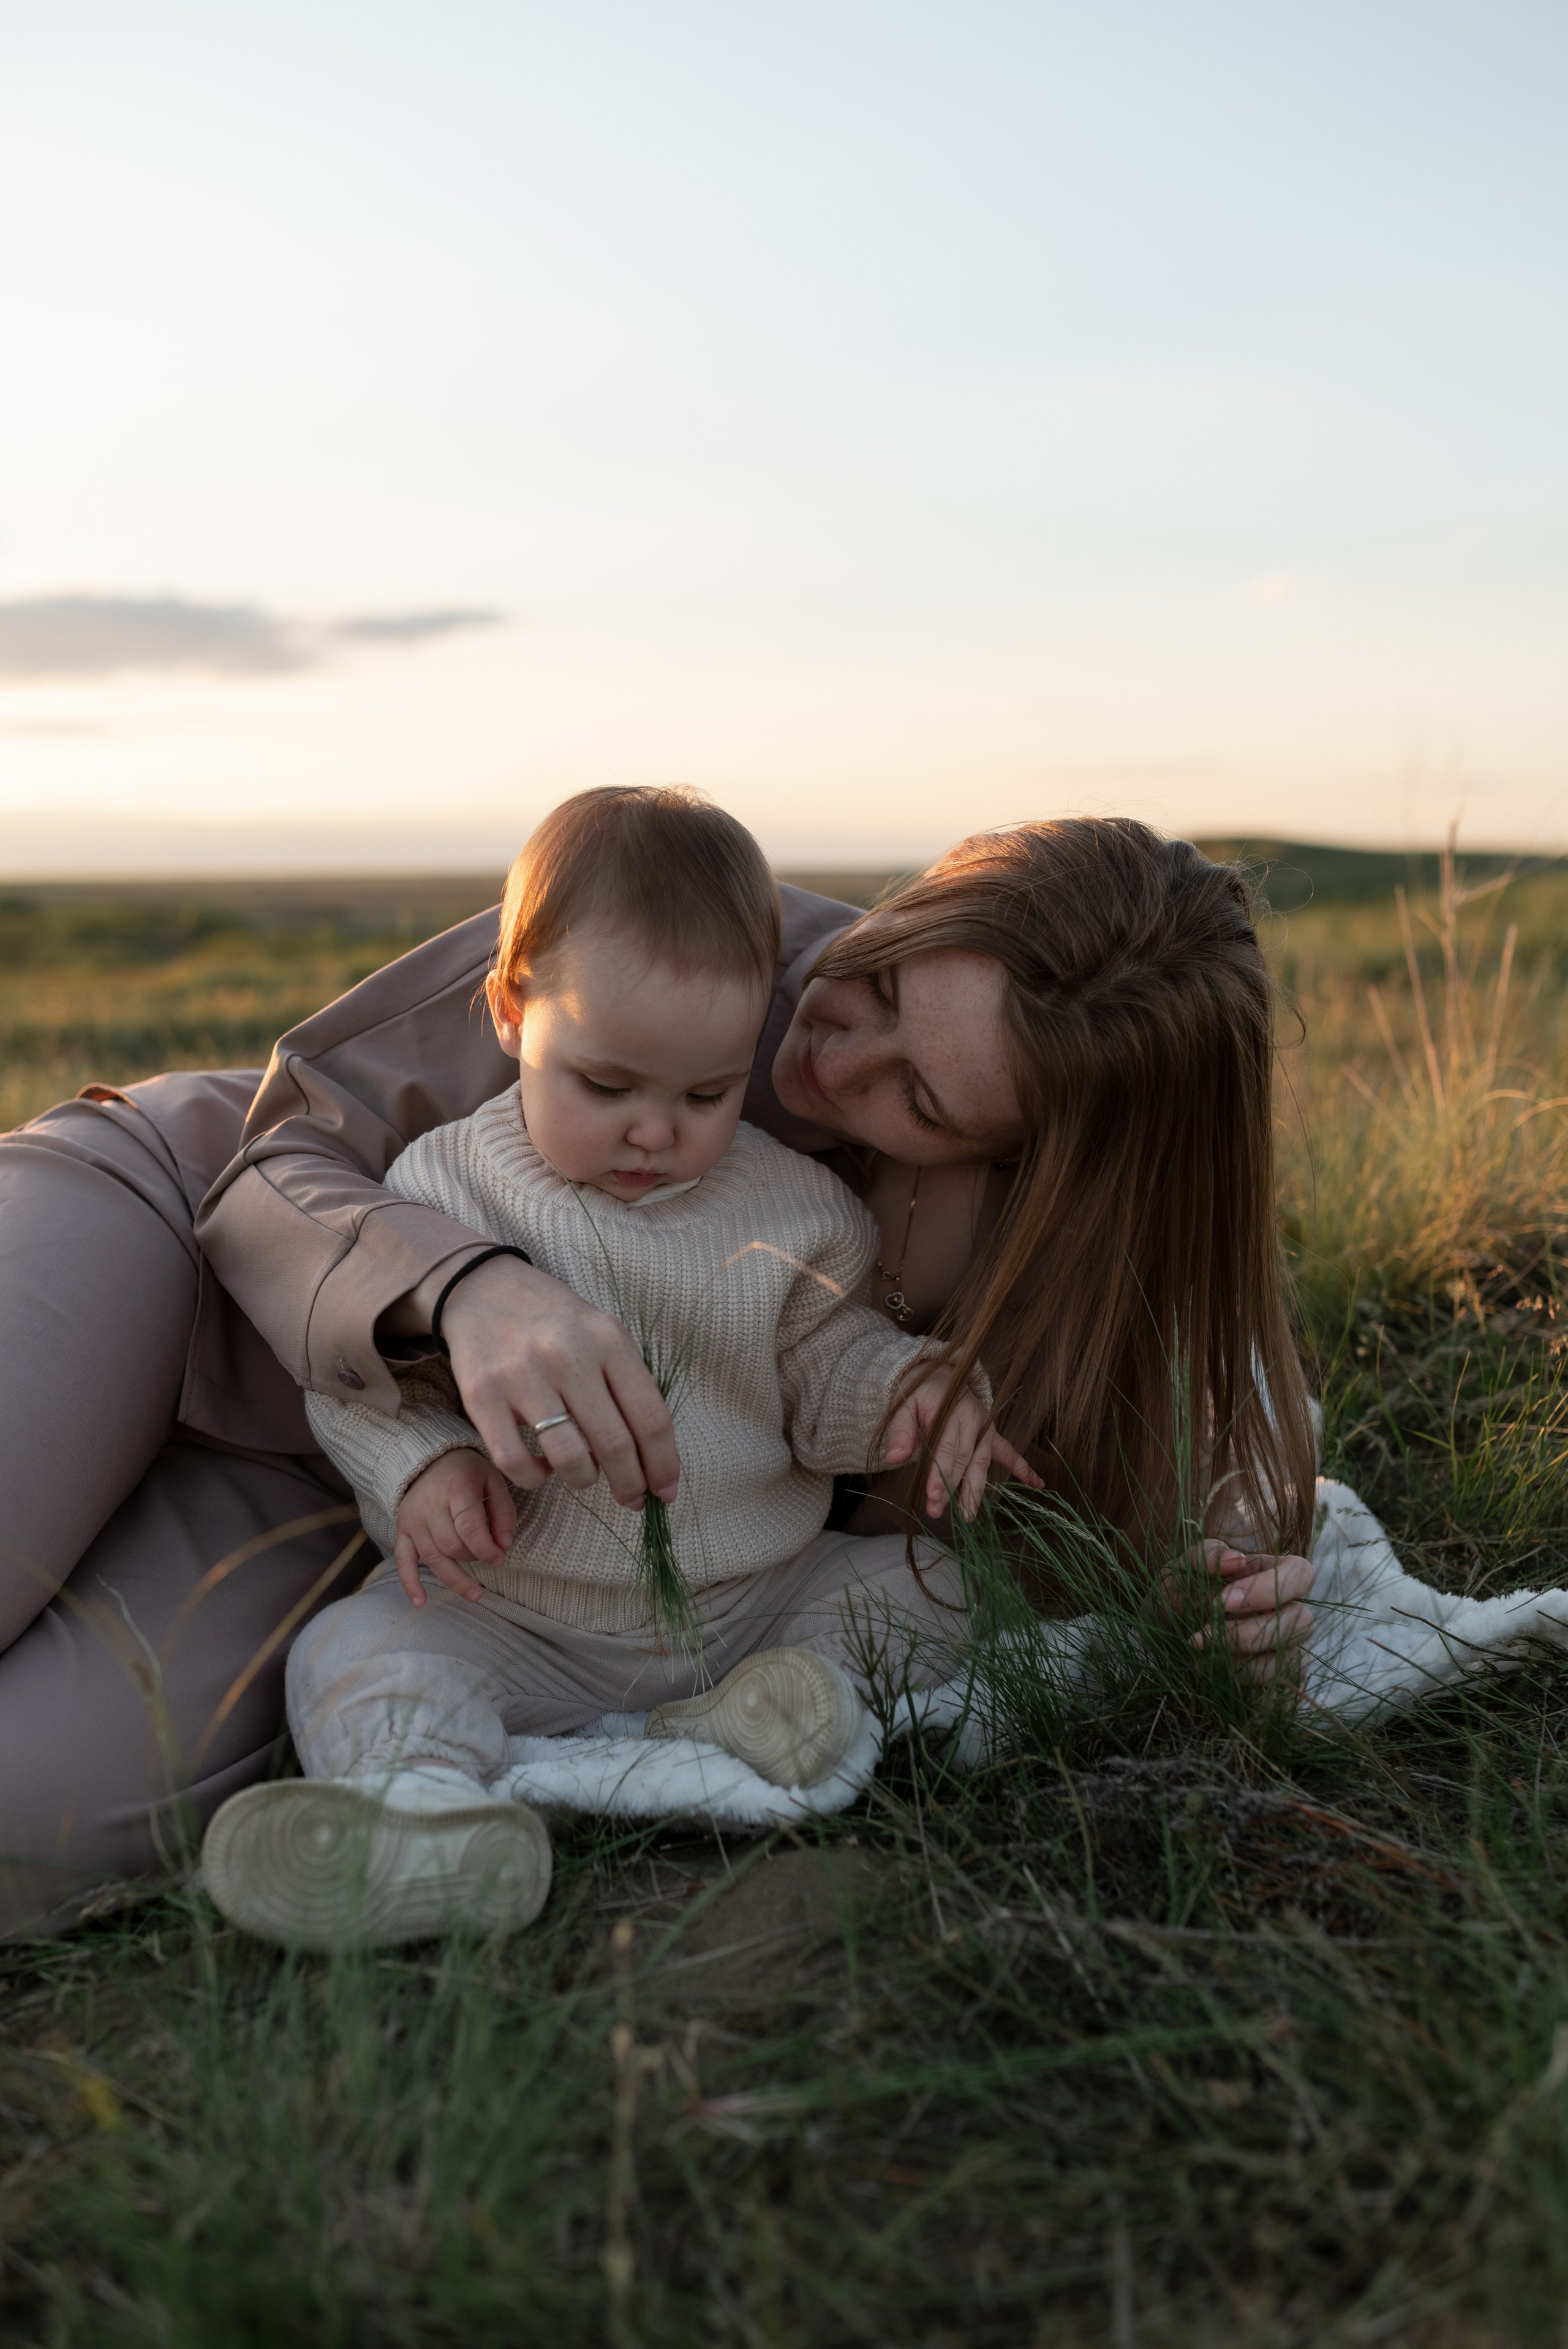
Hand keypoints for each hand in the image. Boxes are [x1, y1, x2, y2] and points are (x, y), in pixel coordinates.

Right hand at [394, 1448, 518, 1605]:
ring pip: (432, 1557)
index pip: (468, 1526)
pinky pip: (403, 1561)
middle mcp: (429, 1505)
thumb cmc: (468, 1472)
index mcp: (455, 1488)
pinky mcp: (402, 1531)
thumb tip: (504, 1547)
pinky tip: (420, 1602)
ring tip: (475, 1595)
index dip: (486, 1548)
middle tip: (490, 1560)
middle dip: (474, 1558)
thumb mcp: (493, 1480)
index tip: (500, 1559)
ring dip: (454, 1579)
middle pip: (451, 1545)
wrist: (429, 1460)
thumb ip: (504, 1513)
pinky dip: (410, 1583)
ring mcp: (412, 1520)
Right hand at [432, 1254, 678, 1508]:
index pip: (651, 1417)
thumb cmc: (555, 1322)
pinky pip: (516, 1462)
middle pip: (614, 1444)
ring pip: (570, 1459)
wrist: (484, 1289)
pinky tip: (543, 1466)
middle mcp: (568, 1355)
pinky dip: (536, 1477)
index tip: (665, 1491)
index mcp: (608, 1339)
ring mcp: (522, 1376)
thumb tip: (654, 1458)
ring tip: (585, 1475)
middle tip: (632, 1498)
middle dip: (631, 1484)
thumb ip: (628, 1385)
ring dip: (585, 1481)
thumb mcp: (602, 1334)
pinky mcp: (482, 1396)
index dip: (663, 1464)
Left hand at [883, 1371, 1043, 1519]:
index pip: (946, 1449)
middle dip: (953, 1488)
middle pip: (965, 1461)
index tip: (933, 1497)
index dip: (939, 1474)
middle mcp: (975, 1421)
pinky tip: (1038, 1484)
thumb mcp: (904, 1406)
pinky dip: (1024, 1468)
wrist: (940, 1376)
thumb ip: (901, 1431)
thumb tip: (894, 1457)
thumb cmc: (920, 1393)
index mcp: (953, 1412)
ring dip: (976, 1491)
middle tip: (939, 1510)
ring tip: (969, 1516)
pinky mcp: (993, 1436)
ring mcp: (987, 1430)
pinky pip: (1010, 1452)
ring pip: (982, 1464)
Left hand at [1189, 1540, 1314, 1684]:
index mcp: (1270, 1573)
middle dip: (1250, 1633)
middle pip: (1302, 1620)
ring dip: (1242, 1660)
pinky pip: (1277, 1682)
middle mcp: (1287, 1609)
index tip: (1222, 1601)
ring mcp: (1286, 1645)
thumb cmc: (1180, 1594)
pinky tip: (1209, 1668)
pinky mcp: (1277, 1675)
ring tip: (1200, 1653)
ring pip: (1291, 1658)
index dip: (1268, 1589)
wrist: (1163, 1634)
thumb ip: (1206, 1556)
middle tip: (1203, 1634)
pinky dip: (1241, 1678)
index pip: (1300, 1573)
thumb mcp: (1183, 1569)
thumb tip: (1238, 1559)